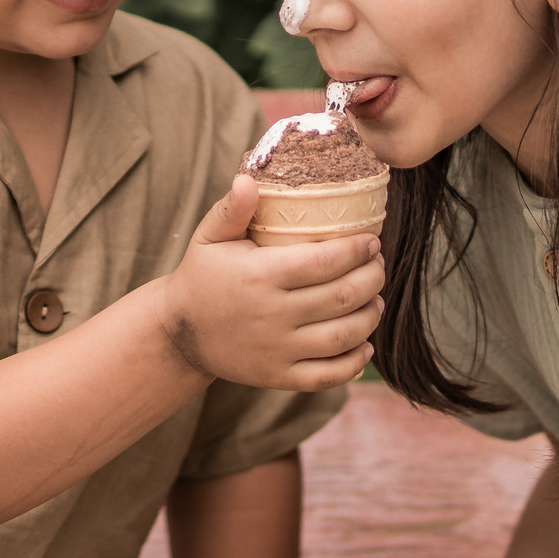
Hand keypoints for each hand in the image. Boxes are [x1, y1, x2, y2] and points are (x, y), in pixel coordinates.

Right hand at [159, 176, 384, 391]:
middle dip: (372, 278)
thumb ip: (231, 209)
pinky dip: (354, 362)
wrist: (180, 333)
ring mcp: (277, 350)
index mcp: (259, 276)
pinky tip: (365, 344)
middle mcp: (271, 315)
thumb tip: (248, 180)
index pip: (325, 261)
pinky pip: (328, 375)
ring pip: (343, 336)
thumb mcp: (209, 238)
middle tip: (378, 265)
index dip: (357, 250)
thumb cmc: (202, 277)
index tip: (372, 241)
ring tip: (376, 299)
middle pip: (343, 296)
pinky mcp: (278, 377)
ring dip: (370, 316)